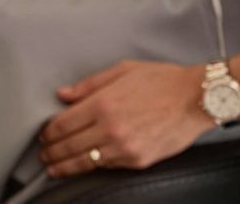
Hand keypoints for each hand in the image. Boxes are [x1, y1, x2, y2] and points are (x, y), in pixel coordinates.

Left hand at [39, 61, 211, 176]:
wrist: (196, 98)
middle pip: (70, 146)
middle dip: (52, 152)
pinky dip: (93, 167)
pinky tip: (85, 166)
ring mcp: (125, 147)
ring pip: (86, 162)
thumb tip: (63, 94)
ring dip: (66, 166)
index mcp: (103, 103)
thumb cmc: (161, 80)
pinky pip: (108, 166)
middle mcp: (110, 128)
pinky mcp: (138, 160)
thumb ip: (88, 85)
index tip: (43, 135)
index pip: (63, 124)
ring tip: (54, 168)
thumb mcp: (121, 71)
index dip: (49, 132)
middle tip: (43, 155)